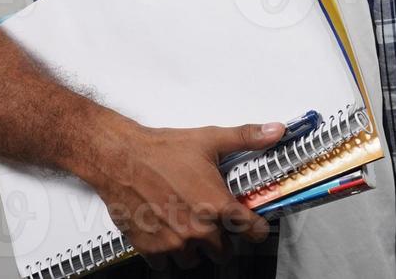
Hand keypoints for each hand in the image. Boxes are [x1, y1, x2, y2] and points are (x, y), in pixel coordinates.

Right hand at [81, 118, 286, 270]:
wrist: (120, 159)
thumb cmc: (161, 150)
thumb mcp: (209, 139)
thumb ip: (246, 137)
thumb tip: (275, 130)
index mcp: (216, 205)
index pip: (251, 231)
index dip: (256, 229)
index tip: (255, 228)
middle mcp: (198, 229)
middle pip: (223, 252)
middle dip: (222, 240)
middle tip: (213, 223)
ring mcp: (174, 242)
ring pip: (195, 260)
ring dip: (194, 249)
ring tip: (188, 227)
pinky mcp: (152, 249)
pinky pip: (167, 264)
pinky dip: (168, 252)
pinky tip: (166, 232)